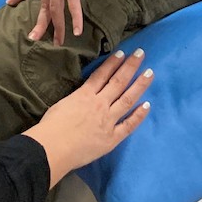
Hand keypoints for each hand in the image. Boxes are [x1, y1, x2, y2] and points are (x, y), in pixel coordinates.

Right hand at [25, 49, 152, 185]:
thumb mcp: (62, 104)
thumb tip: (83, 95)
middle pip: (118, 82)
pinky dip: (139, 115)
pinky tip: (147, 105)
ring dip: (139, 85)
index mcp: (85, 95)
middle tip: (141, 53)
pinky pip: (128, 125)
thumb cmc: (50, 127)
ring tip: (150, 73)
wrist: (52, 148)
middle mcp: (99, 104)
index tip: (123, 53)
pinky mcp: (112, 138)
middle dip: (130, 66)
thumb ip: (76, 98)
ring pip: (127, 99)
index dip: (113, 63)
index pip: (102, 74)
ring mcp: (108, 121)